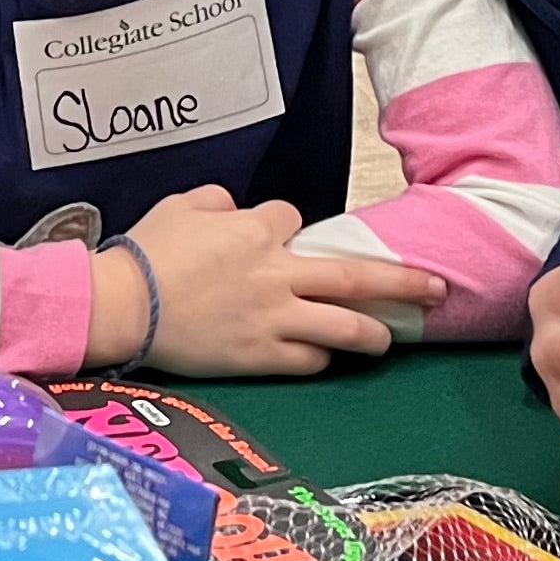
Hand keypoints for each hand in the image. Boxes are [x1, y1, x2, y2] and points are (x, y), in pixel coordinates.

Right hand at [111, 185, 445, 376]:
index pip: (294, 220)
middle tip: (437, 288)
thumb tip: (232, 209)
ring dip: (375, 331)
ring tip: (390, 336)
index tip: (281, 239)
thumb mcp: (181, 206)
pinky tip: (325, 357)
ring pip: (345, 326)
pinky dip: (320, 356)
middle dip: (403, 281)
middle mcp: (278, 272)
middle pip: (356, 276)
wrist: (123, 304)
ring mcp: (274, 317)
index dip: (289, 230)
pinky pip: (308, 359)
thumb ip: (216, 202)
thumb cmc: (146, 253)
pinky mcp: (261, 355)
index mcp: (258, 230)